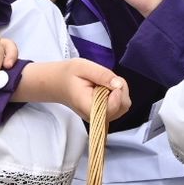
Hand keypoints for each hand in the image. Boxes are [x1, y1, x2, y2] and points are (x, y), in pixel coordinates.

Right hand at [14, 58, 129, 121]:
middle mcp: (95, 116)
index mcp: (87, 106)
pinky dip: (118, 95)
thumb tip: (119, 84)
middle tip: (106, 79)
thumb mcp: (83, 67)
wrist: (59, 83)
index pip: (112, 108)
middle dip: (120, 90)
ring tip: (104, 83)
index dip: (117, 93)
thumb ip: (102, 75)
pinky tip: (106, 88)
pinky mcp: (104, 114)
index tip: (111, 81)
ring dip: (120, 91)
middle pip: (122, 107)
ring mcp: (101, 117)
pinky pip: (120, 105)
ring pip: (124, 106)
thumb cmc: (69, 74)